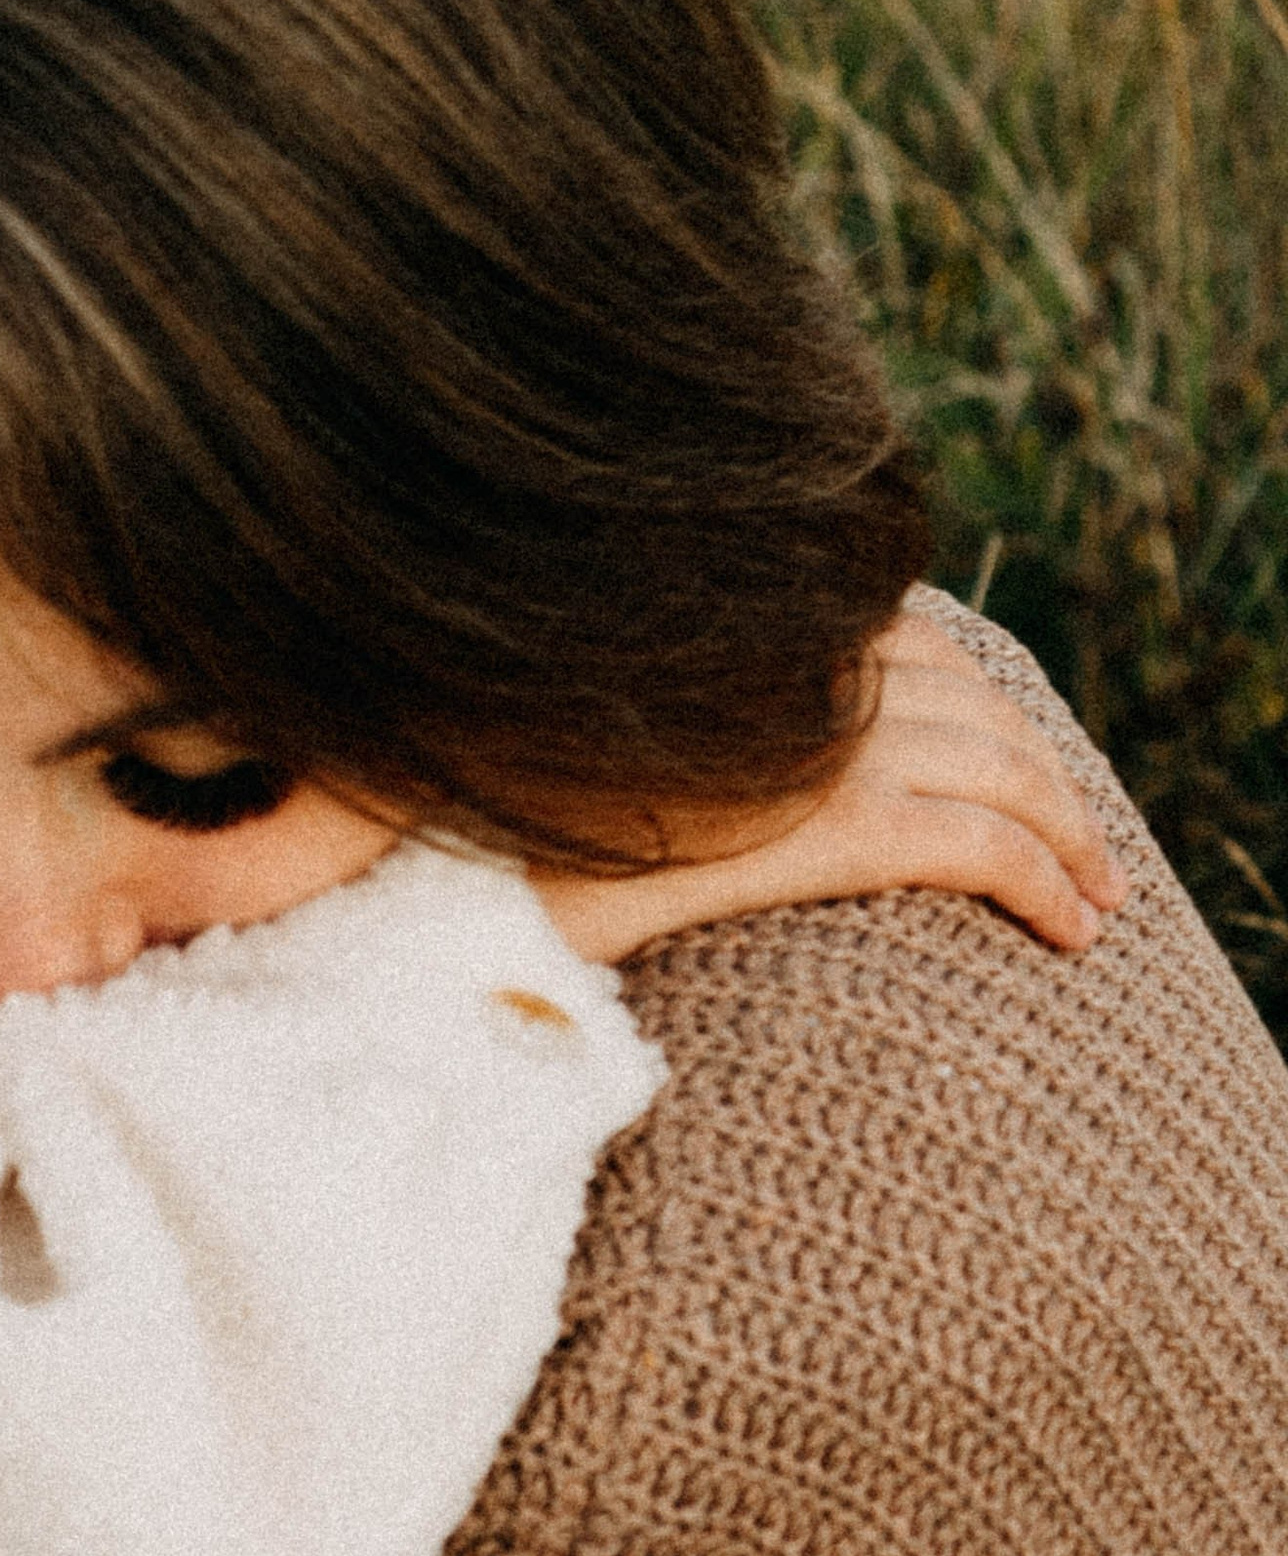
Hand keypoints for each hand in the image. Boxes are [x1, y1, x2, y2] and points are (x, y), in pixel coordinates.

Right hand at [536, 611, 1122, 965]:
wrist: (458, 872)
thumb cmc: (504, 822)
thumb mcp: (598, 742)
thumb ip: (680, 718)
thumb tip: (728, 748)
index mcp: (749, 628)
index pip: (909, 639)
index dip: (979, 699)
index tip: (1015, 758)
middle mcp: (795, 661)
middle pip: (973, 700)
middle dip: (1045, 770)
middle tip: (1090, 848)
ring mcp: (820, 735)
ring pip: (1001, 766)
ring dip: (1069, 831)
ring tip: (1098, 897)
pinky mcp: (832, 823)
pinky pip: (980, 843)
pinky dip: (1045, 877)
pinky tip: (1070, 927)